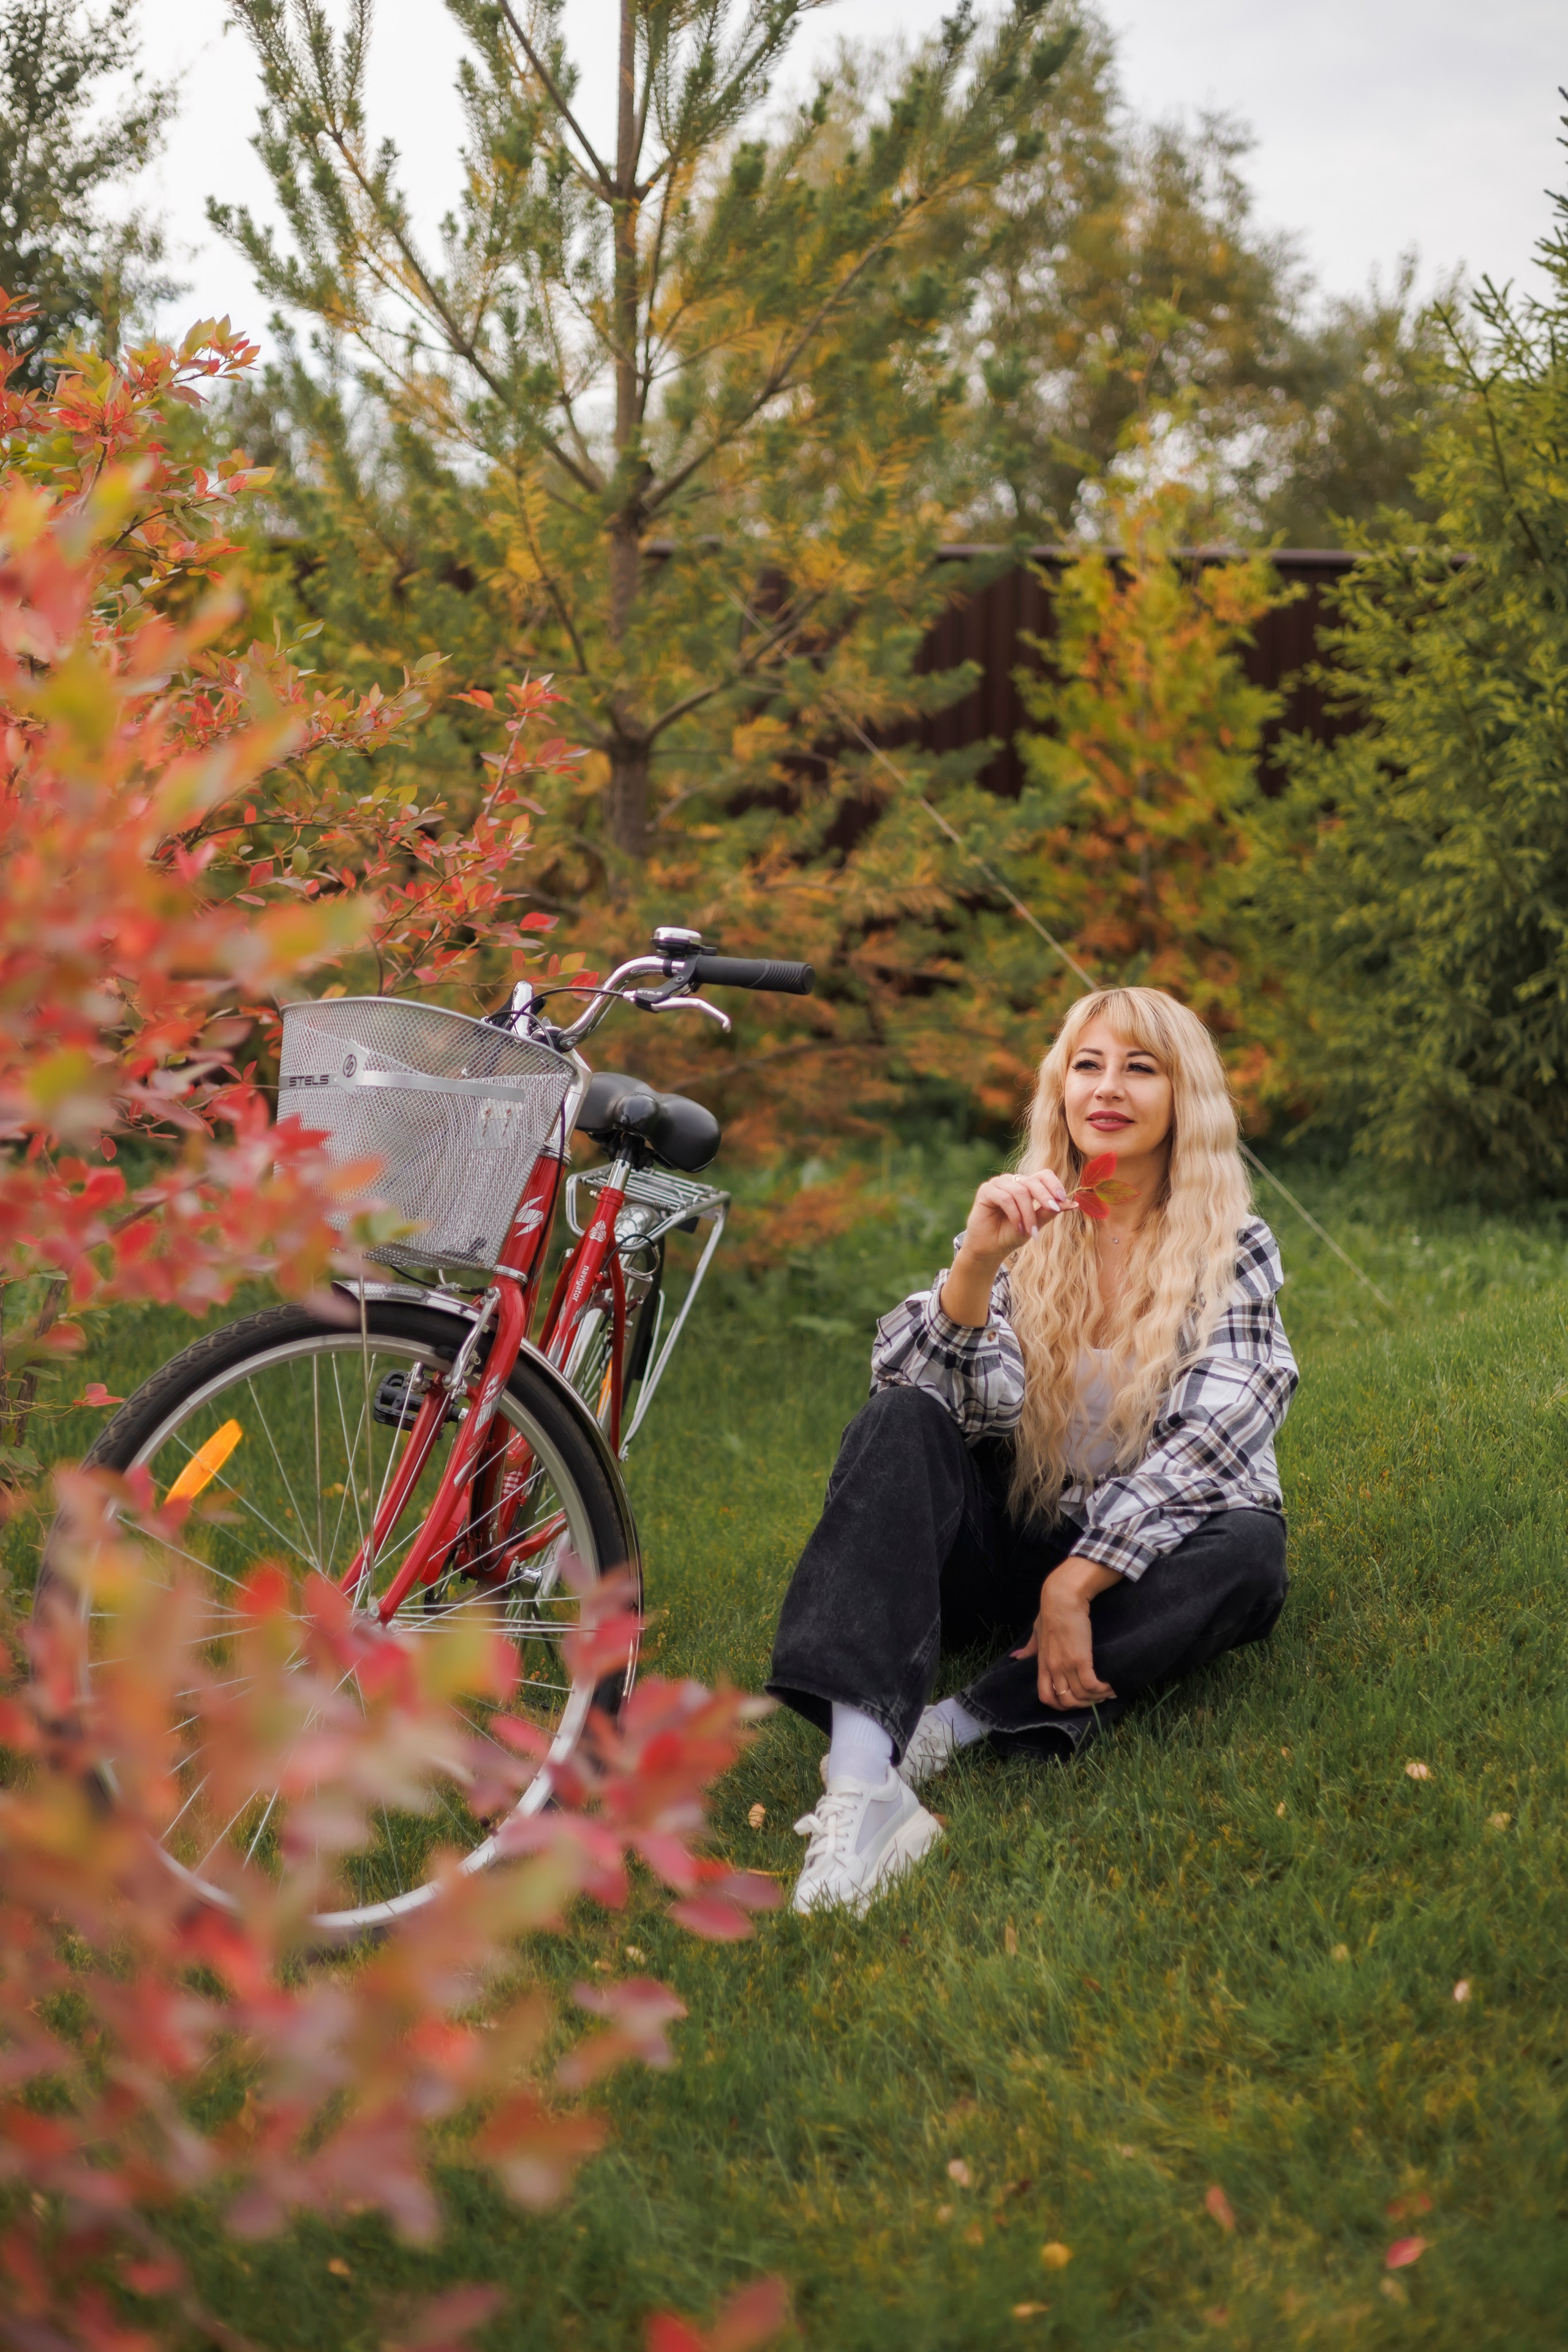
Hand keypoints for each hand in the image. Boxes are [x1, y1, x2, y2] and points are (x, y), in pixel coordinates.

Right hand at [959, 1170, 1068, 1266]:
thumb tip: (1074, 1203)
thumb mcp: (1036, 1223)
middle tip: (1055, 1210)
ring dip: (1028, 1214)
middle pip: (1033, 1181)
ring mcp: (998, 1184)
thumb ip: (1050, 1211)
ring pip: (1020, 1192)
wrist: (990, 1249)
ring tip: (1030, 1232)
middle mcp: (1012, 1181)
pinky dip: (1015, 1215)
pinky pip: (1006, 1198)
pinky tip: (1019, 1228)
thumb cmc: (1011, 1235)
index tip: (1063, 1200)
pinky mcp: (986, 1191)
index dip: (1055, 1184)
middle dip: (1045, 1198)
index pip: (1044, 1175)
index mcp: (1025, 1185)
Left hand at [1013, 1555, 1119, 1709]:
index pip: (1046, 1697)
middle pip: (1066, 1701)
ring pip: (1081, 1696)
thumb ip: (1029, 1647)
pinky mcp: (1080, 1658)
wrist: (1062, 1597)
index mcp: (1043, 1664)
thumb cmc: (1050, 1611)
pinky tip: (1111, 1686)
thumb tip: (1015, 1657)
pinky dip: (1102, 1690)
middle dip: (1083, 1705)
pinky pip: (1092, 1685)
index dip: (1061, 1705)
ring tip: (1107, 1692)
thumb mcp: (1036, 1631)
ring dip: (1096, 1698)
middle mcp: (1053, 1668)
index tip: (1076, 1701)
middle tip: (1096, 1699)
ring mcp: (1066, 1664)